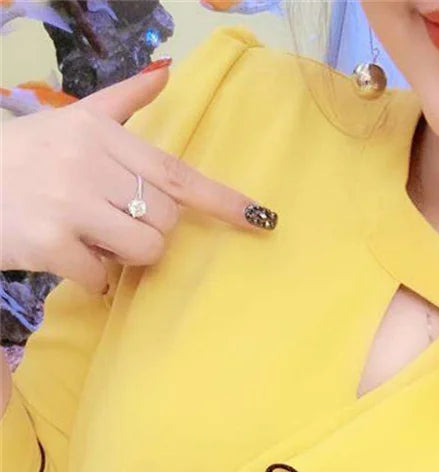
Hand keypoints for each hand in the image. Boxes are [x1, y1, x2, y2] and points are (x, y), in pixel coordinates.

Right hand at [0, 63, 276, 294]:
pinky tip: (70, 260)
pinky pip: (102, 278)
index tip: (260, 218)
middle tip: (111, 223)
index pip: (176, 173)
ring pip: (144, 250)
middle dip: (149, 232)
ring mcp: (68, 203)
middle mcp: (88, 164)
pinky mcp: (50, 243)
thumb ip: (123, 103)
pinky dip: (94, 280)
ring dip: (126, 259)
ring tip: (94, 241)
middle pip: (165, 220)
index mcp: (101, 135)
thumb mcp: (72, 122)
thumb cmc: (27, 157)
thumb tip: (167, 72)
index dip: (221, 200)